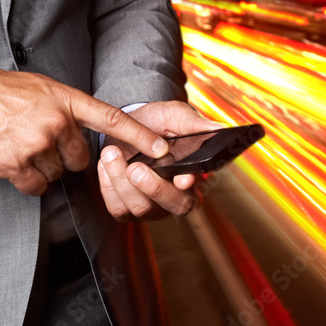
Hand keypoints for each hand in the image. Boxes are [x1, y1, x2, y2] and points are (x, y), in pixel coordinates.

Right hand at [0, 63, 169, 195]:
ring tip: (19, 143)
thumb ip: (69, 108)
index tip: (163, 149)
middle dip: (65, 155)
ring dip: (42, 166)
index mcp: (65, 99)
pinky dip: (26, 179)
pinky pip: (37, 186)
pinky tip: (10, 158)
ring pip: (58, 174)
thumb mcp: (41, 88)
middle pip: (81, 159)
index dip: (140, 137)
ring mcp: (36, 144)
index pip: (112, 119)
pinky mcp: (16, 164)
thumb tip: (92, 130)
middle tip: (38, 138)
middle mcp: (55, 121)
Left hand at [98, 101, 224, 219]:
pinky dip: (108, 187)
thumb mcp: (175, 116)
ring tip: (111, 153)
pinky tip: (106, 165)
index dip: (191, 184)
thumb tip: (218, 128)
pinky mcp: (129, 209)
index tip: (182, 178)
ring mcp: (155, 206)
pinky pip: (120, 208)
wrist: (127, 126)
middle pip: (177, 206)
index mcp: (196, 172)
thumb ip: (194, 123)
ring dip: (122, 182)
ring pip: (143, 208)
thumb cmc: (156, 123)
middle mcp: (179, 194)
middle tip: (136, 168)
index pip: (201, 185)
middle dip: (155, 188)